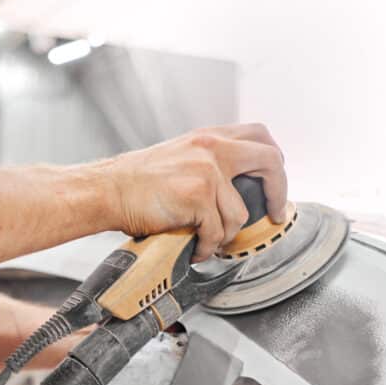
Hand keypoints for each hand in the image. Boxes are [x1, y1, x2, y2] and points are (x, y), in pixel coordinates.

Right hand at [99, 123, 287, 261]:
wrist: (107, 190)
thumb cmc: (136, 182)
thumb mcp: (180, 156)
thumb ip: (210, 163)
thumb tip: (238, 190)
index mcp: (209, 137)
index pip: (260, 136)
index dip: (276, 161)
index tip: (274, 186)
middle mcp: (212, 147)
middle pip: (270, 161)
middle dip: (279, 193)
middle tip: (276, 214)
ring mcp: (207, 170)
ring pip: (239, 214)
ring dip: (225, 235)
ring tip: (205, 241)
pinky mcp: (197, 195)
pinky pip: (217, 232)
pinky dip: (206, 247)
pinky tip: (193, 248)